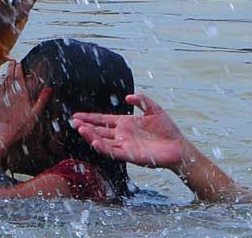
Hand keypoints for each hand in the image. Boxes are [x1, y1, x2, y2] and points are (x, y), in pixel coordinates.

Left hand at [0, 60, 52, 145]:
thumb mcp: (35, 114)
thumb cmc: (20, 127)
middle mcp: (10, 94)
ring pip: (1, 82)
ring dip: (3, 73)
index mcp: (21, 96)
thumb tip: (49, 89)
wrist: (2, 136)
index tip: (19, 62)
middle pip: (9, 77)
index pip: (19, 78)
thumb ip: (42, 100)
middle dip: (10, 68)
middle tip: (12, 60)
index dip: (18, 69)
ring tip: (5, 68)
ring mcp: (0, 99)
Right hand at [73, 93, 187, 169]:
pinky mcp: (129, 155)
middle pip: (99, 130)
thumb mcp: (154, 109)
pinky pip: (113, 152)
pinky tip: (94, 141)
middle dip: (86, 126)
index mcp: (125, 123)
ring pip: (103, 141)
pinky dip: (103, 147)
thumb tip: (128, 96)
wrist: (178, 146)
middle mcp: (122, 135)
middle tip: (73, 122)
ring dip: (91, 136)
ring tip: (80, 129)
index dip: (90, 118)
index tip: (76, 115)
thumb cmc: (167, 129)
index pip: (103, 120)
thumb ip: (142, 100)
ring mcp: (124, 145)